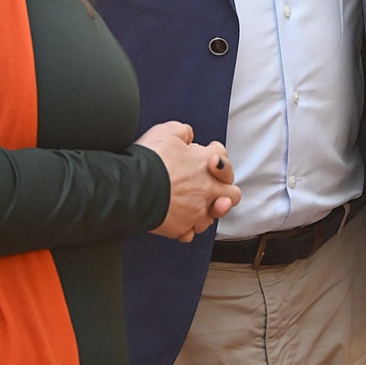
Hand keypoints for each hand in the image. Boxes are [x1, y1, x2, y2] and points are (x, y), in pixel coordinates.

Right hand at [134, 121, 240, 241]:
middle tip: (208, 186)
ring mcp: (196, 212)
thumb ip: (183, 132)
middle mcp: (208, 190)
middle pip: (232, 195)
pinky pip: (189, 233)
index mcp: (207, 164)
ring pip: (211, 217)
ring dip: (203, 211)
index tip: (202, 156)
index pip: (223, 157)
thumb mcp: (168, 131)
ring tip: (190, 205)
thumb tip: (188, 136)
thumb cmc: (151, 159)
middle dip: (224, 190)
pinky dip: (184, 228)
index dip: (213, 155)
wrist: (133, 186)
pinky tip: (176, 220)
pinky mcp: (181, 228)